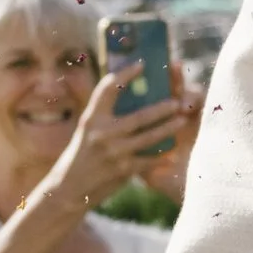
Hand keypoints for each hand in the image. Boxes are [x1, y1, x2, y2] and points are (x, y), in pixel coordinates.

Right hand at [40, 71, 202, 219]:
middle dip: (161, 108)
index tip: (141, 64)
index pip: (107, 88)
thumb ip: (106, 115)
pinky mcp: (123, 170)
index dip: (124, 74)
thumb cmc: (83, 154)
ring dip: (168, 128)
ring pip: (149, 137)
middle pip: (138, 116)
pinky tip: (174, 149)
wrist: (69, 188)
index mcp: (91, 118)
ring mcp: (113, 152)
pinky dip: (162, 154)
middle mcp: (101, 133)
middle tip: (177, 100)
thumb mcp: (88, 130)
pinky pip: (149, 159)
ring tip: (183, 119)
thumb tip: (134, 93)